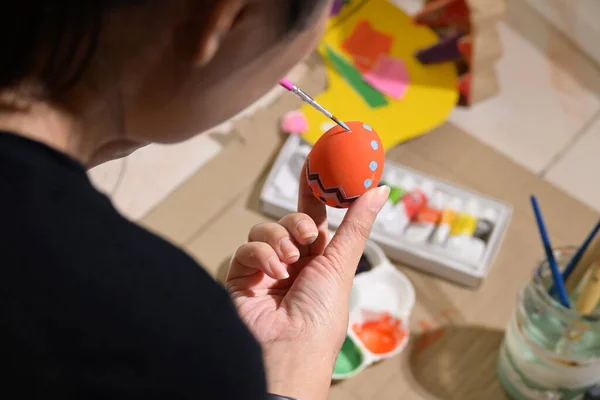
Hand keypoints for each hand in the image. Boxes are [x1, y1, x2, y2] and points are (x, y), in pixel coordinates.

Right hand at [226, 162, 389, 399]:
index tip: (315, 165)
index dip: (313, 192)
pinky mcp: (241, 278)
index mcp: (318, 261)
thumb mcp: (342, 264)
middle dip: (297, 222)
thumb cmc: (321, 318)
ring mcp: (265, 270)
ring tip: (291, 262)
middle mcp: (291, 263)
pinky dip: (261, 255)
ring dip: (279, 240)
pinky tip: (274, 272)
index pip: (313, 217)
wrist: (290, 352)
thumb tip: (379, 190)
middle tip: (307, 235)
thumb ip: (356, 225)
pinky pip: (246, 249)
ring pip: (265, 231)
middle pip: (287, 222)